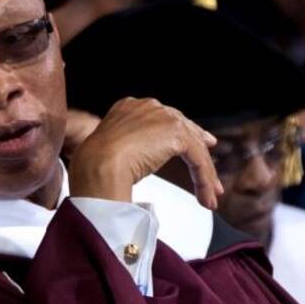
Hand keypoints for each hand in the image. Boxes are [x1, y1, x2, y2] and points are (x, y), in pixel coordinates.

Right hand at [68, 97, 222, 208]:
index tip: (195, 142)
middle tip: (210, 166)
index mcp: (130, 107)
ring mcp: (163, 117)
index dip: (181, 132)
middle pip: (183, 128)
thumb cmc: (94, 165)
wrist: (97, 164)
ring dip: (204, 174)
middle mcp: (148, 107)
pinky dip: (204, 178)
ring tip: (211, 196)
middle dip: (199, 148)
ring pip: (192, 146)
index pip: (164, 119)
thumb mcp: (112, 150)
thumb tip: (136, 162)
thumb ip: (128, 148)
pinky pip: (197, 158)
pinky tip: (207, 196)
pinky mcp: (176, 134)